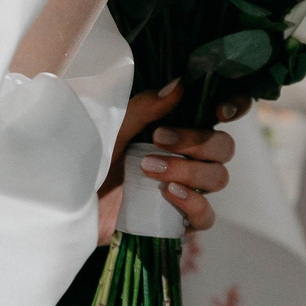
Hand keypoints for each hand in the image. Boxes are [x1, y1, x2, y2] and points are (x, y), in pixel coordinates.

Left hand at [95, 81, 244, 240]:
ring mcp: (187, 189)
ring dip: (189, 171)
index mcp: (178, 127)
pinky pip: (206, 216)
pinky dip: (194, 204)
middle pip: (225, 147)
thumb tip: (179, 85)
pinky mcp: (178, 220)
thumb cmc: (90, 158)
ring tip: (150, 169)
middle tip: (158, 140)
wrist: (70, 202)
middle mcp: (189, 156)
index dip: (235, 108)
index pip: (224, 113)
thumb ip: (145, 108)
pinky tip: (169, 195)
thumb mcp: (113, 128)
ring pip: (218, 178)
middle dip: (197, 141)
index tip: (219, 112)